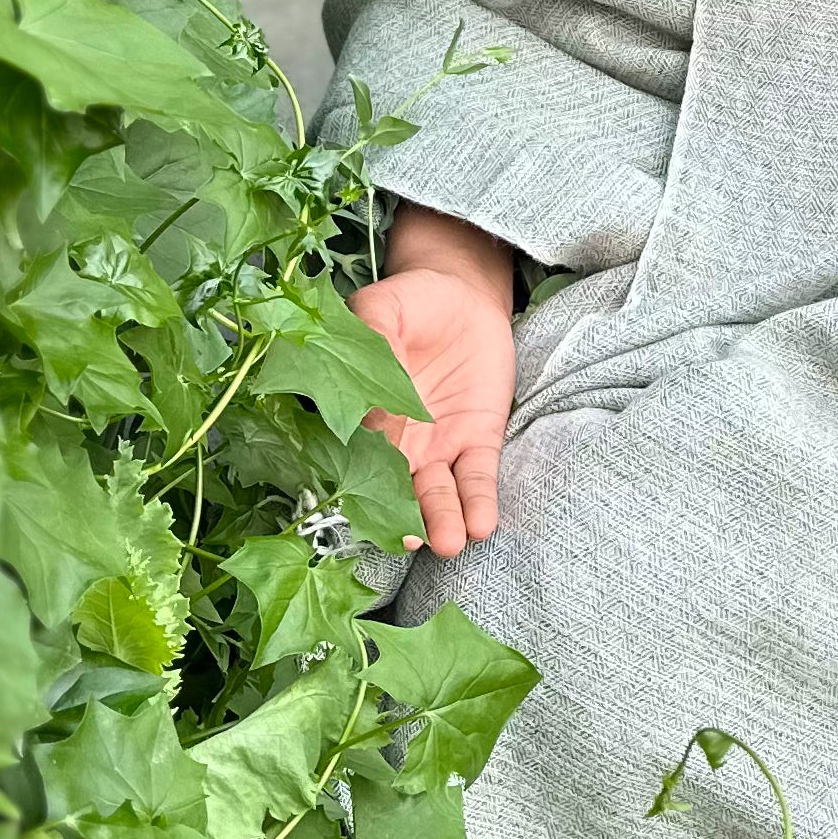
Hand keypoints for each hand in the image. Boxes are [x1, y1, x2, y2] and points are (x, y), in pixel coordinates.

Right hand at [352, 205, 518, 557]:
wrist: (462, 295)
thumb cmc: (411, 301)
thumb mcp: (383, 308)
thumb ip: (370, 335)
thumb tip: (360, 368)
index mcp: (361, 412)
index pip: (356, 450)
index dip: (357, 477)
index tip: (359, 504)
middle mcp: (396, 442)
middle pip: (395, 487)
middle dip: (401, 517)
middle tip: (407, 542)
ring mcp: (437, 446)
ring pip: (436, 493)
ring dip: (441, 519)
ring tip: (447, 543)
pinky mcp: (477, 442)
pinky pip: (477, 478)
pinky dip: (479, 501)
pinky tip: (481, 525)